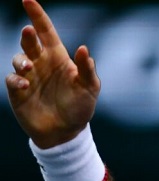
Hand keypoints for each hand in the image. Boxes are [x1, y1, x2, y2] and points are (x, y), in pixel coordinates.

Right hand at [5, 0, 99, 147]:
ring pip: (18, 59)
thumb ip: (87, 69)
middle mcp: (41, 63)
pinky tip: (24, 84)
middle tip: (29, 32)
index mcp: (58, 58)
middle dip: (27, 35)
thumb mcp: (89, 88)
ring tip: (29, 68)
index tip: (28, 0)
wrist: (66, 133)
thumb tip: (84, 48)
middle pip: (30, 42)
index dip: (37, 15)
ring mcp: (28, 76)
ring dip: (21, 60)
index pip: (46, 32)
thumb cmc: (80, 108)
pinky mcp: (18, 91)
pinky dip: (15, 79)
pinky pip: (11, 79)